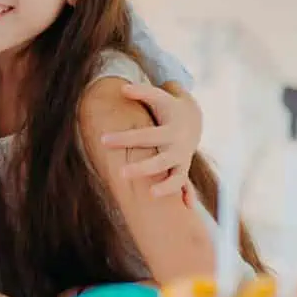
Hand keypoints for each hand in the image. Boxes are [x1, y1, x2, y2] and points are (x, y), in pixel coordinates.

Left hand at [103, 84, 201, 200]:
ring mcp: (181, 160)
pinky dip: (188, 195)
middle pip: (160, 161)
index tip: (102, 141)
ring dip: (166, 187)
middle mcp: (177, 147)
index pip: (145, 135)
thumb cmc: (168, 107)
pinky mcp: (183, 169)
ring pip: (176, 177)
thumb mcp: (159, 97)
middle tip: (120, 173)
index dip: (125, 138)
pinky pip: (186, 185)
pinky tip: (186, 207)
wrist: (194, 118)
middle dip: (142, 168)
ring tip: (149, 194)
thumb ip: (142, 92)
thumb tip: (122, 88)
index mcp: (170, 130)